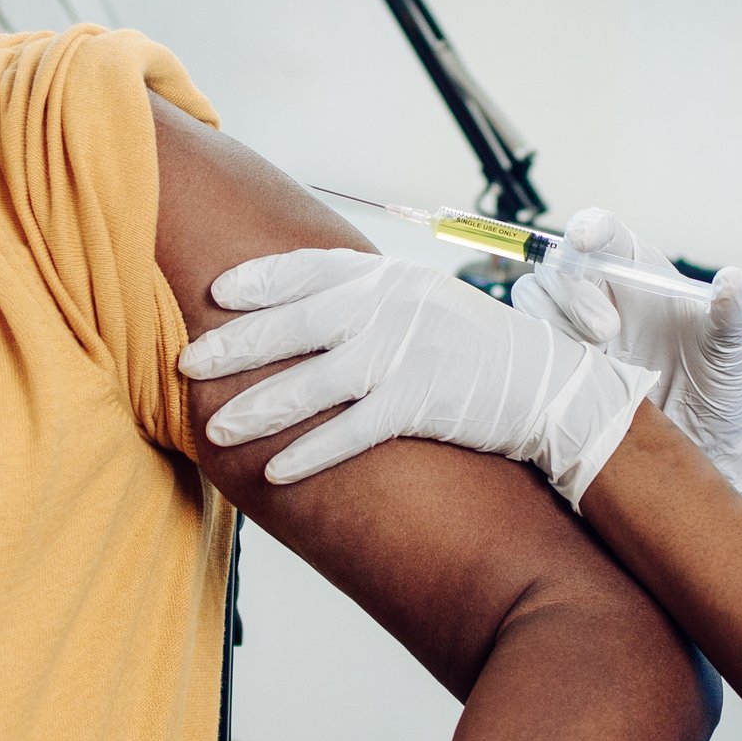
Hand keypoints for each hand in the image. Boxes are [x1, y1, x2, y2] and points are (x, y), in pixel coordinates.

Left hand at [180, 250, 652, 503]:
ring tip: (216, 428)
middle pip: (297, 324)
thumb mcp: (430, 306)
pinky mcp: (424, 403)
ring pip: (313, 381)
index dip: (261, 280)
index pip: (312, 269)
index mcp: (394, 278)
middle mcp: (395, 308)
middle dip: (236, 345)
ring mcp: (408, 354)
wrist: (553, 388)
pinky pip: (352, 431)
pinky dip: (311, 451)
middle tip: (188, 362)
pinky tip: (275, 471)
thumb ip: (376, 305)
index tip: (217, 293)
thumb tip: (313, 317)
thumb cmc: (486, 353)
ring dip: (259, 407)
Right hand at [517, 209, 741, 514]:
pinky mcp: (558, 365)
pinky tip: (574, 378)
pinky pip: (528, 345)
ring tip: (597, 357)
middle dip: (573, 289)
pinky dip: (539, 353)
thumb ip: (729, 315)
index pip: (605, 236)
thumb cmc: (718, 389)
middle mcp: (603, 294)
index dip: (589, 229)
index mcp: (641, 274)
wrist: (699, 443)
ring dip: (554, 320)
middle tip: (607, 331)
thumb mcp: (729, 352)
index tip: (584, 241)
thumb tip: (732, 280)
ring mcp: (575, 330)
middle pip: (559, 264)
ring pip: (534, 299)